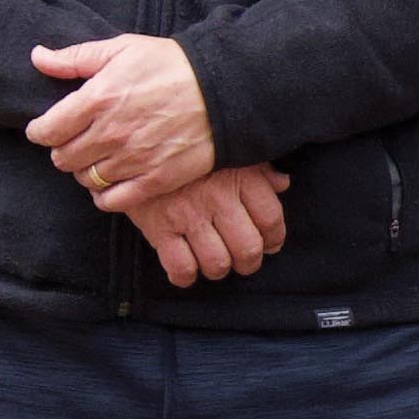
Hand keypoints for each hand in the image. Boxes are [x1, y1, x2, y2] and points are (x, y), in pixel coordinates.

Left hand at [28, 33, 217, 215]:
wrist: (224, 91)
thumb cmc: (172, 65)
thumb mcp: (123, 48)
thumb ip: (75, 58)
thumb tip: (37, 58)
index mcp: (97, 98)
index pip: (46, 131)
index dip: (41, 131)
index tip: (48, 128)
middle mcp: (111, 133)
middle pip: (62, 158)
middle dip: (64, 150)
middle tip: (78, 141)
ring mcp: (133, 160)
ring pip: (85, 179)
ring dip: (86, 170)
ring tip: (99, 158)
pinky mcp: (155, 180)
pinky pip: (112, 201)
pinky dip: (105, 195)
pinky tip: (112, 181)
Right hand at [131, 163, 290, 289]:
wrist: (136, 142)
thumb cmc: (187, 148)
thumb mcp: (227, 149)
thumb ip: (259, 168)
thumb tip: (282, 184)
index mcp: (239, 176)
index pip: (271, 218)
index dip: (275, 238)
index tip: (270, 243)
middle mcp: (217, 198)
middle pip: (248, 248)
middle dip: (249, 262)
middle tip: (244, 260)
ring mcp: (187, 214)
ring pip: (217, 263)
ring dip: (219, 269)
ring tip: (216, 262)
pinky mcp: (158, 227)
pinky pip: (180, 267)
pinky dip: (186, 276)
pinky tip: (188, 268)